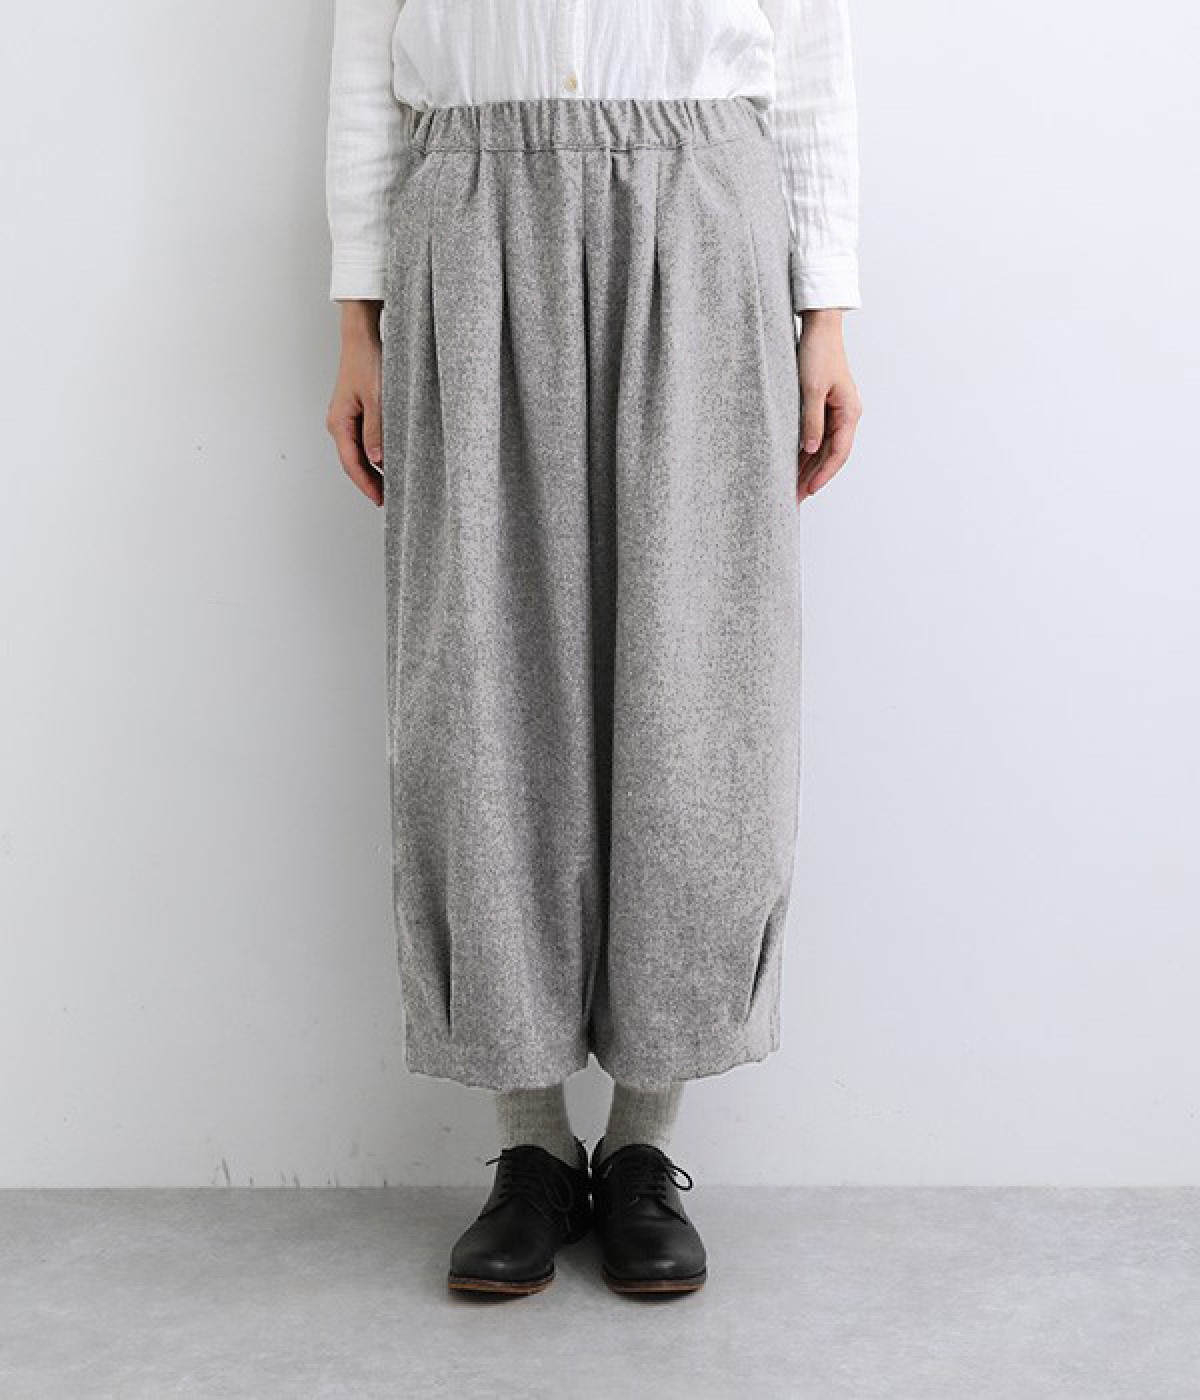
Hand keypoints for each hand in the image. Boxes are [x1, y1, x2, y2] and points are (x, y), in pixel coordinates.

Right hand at [326, 301, 384, 506]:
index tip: (380, 500)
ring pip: (357, 453)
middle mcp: (338, 423)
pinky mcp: (354, 412)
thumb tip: (377, 460)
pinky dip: (373, 455)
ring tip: (389, 486)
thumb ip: (376, 431)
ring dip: (371, 470)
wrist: (362, 338)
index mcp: (339, 422)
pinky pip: (361, 441)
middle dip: (369, 482)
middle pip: (352, 462)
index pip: (351, 463)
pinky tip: (385, 462)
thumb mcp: (377, 399)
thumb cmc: (367, 362)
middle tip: (387, 500)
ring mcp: (345, 418)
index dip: (366, 484)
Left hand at [795, 309, 861, 502]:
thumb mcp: (810, 390)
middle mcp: (846, 415)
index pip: (839, 452)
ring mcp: (836, 412)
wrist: (819, 327)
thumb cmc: (818, 353)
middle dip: (813, 477)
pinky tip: (793, 466)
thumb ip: (811, 421)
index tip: (809, 490)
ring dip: (808, 468)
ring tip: (791, 487)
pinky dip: (805, 452)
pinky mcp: (824, 407)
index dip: (824, 474)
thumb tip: (811, 451)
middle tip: (795, 498)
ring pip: (823, 448)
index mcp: (849, 412)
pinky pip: (816, 436)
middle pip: (830, 455)